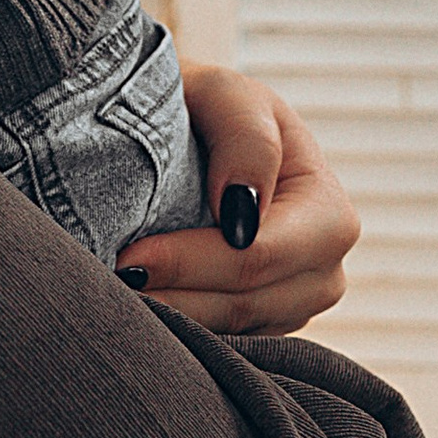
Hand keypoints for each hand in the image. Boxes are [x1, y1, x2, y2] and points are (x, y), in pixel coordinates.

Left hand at [113, 67, 358, 334]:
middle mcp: (324, 272)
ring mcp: (294, 307)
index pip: (258, 257)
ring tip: (115, 295)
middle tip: (107, 283)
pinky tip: (139, 306)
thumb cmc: (208, 105)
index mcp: (329, 215)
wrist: (192, 129)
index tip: (128, 258)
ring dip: (170, 318)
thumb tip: (242, 211)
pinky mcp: (260, 328)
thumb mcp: (227, 94)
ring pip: (228, 331)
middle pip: (244, 304)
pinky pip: (219, 343)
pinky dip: (178, 327)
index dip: (190, 262)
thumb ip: (245, 138)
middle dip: (173, 295)